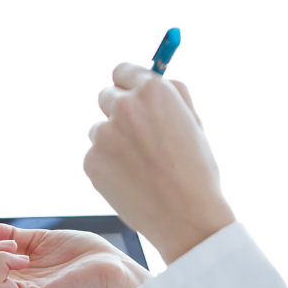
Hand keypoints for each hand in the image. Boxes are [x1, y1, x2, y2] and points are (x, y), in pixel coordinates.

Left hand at [86, 63, 233, 262]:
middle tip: (138, 136)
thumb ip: (172, 93)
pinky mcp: (91, 161)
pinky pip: (95, 156)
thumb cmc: (196, 169)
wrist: (187, 217)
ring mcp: (104, 135)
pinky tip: (131, 181)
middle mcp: (124, 107)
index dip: (127, 84)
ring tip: (142, 166)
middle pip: (106, 96)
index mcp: (153, 92)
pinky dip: (108, 166)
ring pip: (99, 129)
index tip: (129, 93)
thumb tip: (153, 75)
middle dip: (118, 111)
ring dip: (113, 141)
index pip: (122, 71)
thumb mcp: (194, 121)